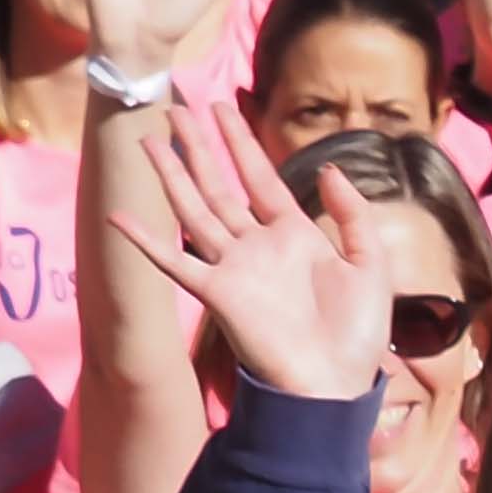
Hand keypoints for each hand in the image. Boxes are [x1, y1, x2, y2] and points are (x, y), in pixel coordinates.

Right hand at [118, 101, 396, 399]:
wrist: (334, 385)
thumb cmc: (357, 334)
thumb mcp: (370, 264)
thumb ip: (353, 215)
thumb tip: (331, 169)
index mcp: (295, 235)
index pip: (260, 176)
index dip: (241, 142)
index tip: (222, 108)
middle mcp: (257, 245)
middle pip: (219, 185)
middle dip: (199, 146)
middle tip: (177, 106)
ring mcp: (233, 267)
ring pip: (194, 209)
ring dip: (171, 174)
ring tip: (149, 138)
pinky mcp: (217, 294)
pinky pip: (175, 262)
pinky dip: (146, 241)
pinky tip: (121, 216)